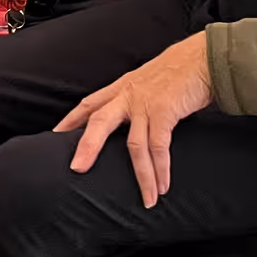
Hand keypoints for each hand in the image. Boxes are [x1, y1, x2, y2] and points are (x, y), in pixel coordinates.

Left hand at [54, 33, 211, 207]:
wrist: (201, 58)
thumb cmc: (177, 73)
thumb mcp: (146, 83)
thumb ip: (134, 100)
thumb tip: (129, 121)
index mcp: (121, 88)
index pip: (89, 104)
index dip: (70, 120)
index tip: (55, 135)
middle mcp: (128, 94)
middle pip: (98, 120)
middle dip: (87, 146)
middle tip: (77, 169)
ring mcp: (145, 103)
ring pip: (133, 145)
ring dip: (141, 176)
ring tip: (146, 198)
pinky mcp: (165, 111)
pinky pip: (158, 146)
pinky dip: (160, 169)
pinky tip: (162, 186)